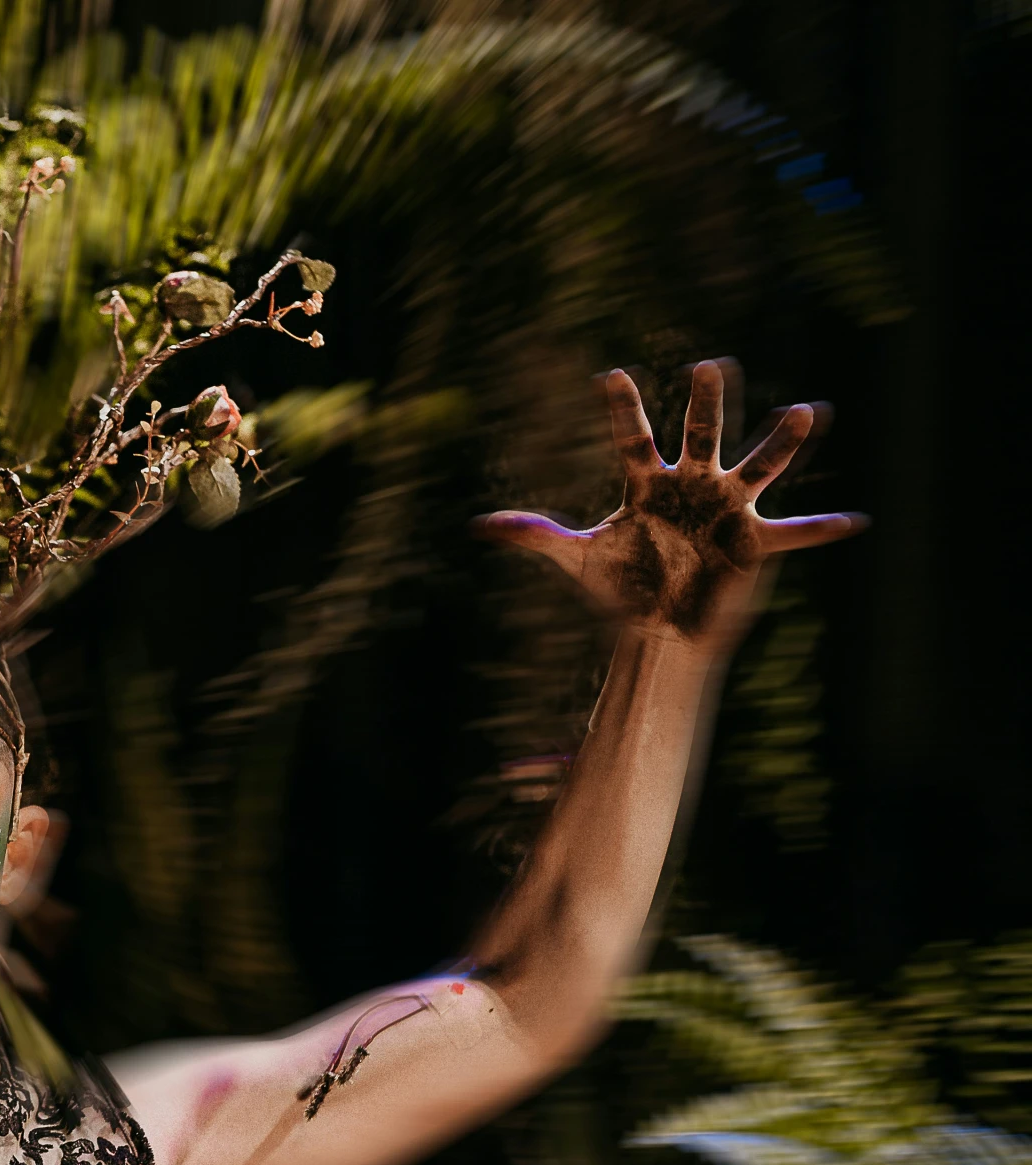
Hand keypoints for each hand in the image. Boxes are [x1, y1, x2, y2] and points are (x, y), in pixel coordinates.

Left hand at [481, 360, 861, 650]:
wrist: (656, 630)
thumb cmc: (621, 588)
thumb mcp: (574, 559)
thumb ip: (534, 533)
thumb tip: (479, 524)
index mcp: (648, 485)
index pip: (633, 439)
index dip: (621, 410)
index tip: (607, 376)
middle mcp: (692, 486)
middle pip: (700, 436)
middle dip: (707, 404)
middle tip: (710, 365)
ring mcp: (727, 510)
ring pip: (758, 466)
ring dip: (782, 442)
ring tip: (807, 411)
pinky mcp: (754, 542)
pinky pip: (795, 533)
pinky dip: (822, 529)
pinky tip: (854, 521)